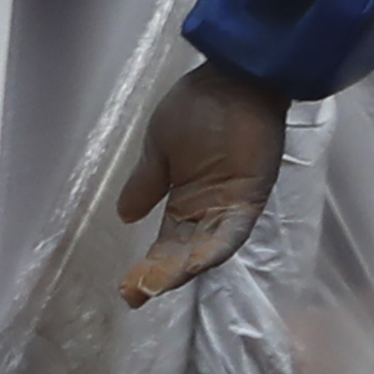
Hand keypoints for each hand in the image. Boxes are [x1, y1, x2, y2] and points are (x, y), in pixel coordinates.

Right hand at [115, 63, 292, 302]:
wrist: (234, 78)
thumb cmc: (198, 106)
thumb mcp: (159, 147)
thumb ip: (146, 183)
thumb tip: (123, 215)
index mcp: (185, 200)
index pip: (165, 243)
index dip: (146, 266)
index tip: (125, 289)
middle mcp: (207, 211)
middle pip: (182, 252)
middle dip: (158, 276)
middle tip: (132, 295)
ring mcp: (230, 207)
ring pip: (206, 249)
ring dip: (182, 269)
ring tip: (153, 286)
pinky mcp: (250, 198)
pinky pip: (231, 231)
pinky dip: (213, 248)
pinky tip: (192, 264)